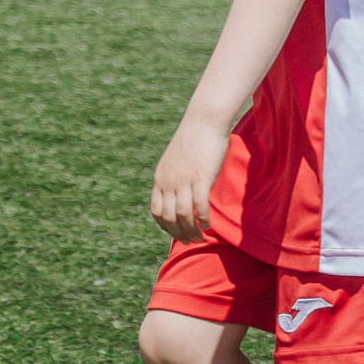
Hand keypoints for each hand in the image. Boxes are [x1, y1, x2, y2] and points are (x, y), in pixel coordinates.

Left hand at [149, 116, 229, 242]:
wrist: (203, 122)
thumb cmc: (193, 141)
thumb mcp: (176, 162)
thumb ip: (174, 179)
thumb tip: (178, 194)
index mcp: (160, 179)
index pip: (156, 211)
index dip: (165, 226)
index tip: (175, 233)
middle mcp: (168, 182)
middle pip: (168, 217)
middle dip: (178, 233)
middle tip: (190, 241)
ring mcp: (183, 180)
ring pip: (183, 214)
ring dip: (191, 230)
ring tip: (199, 237)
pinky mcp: (200, 177)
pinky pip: (199, 205)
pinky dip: (202, 218)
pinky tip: (207, 225)